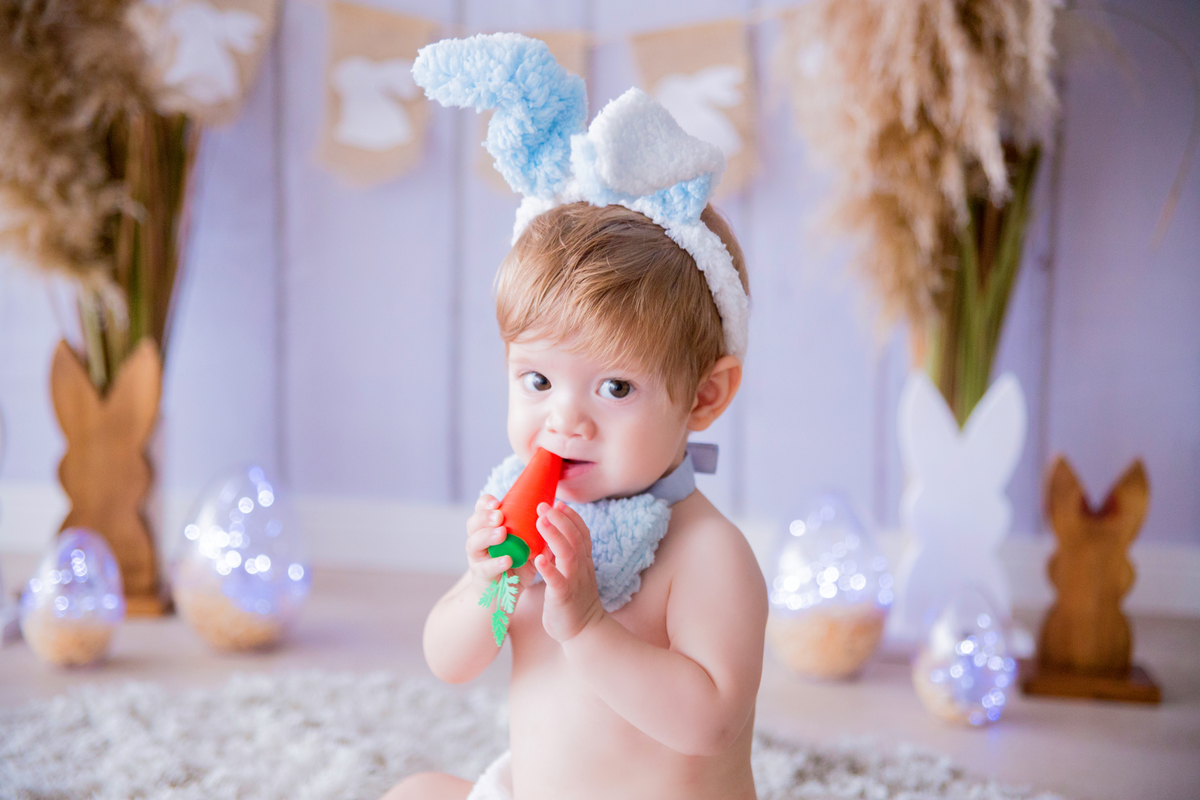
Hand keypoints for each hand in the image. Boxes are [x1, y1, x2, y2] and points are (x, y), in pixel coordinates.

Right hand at [466, 494, 535, 592]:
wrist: (502, 595)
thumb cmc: (516, 566)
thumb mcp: (527, 549)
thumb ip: (538, 538)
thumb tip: (555, 528)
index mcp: (489, 527)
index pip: (482, 509)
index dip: (486, 503)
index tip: (498, 501)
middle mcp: (478, 539)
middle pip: (473, 523)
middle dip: (485, 517)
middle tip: (499, 515)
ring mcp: (477, 558)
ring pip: (474, 543)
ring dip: (487, 536)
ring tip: (502, 533)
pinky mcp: (482, 576)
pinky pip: (486, 568)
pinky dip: (496, 563)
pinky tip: (507, 560)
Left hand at [535, 500, 605, 642]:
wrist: (584, 631)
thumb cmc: (574, 601)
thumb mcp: (574, 573)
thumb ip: (567, 555)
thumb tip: (554, 534)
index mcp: (583, 561)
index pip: (582, 532)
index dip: (571, 516)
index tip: (558, 502)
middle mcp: (581, 567)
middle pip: (575, 537)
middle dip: (560, 519)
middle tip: (543, 505)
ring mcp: (574, 581)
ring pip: (567, 553)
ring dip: (554, 536)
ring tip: (540, 521)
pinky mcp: (563, 597)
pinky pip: (557, 580)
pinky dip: (548, 568)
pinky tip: (538, 558)